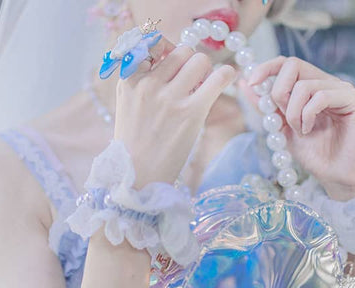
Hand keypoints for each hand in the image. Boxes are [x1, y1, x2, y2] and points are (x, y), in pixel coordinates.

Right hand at [113, 36, 236, 188]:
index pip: (152, 43)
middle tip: (191, 83)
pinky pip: (218, 77)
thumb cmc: (134, 146)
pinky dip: (226, 75)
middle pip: (181, 51)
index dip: (167, 51)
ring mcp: (170, 97)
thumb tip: (171, 61)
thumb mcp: (127, 106)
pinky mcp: (191, 112)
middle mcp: (148, 83)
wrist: (137, 177)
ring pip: (200, 60)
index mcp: (129, 79)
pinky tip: (227, 78)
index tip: (173, 65)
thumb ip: (142, 82)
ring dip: (206, 71)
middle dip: (190, 64)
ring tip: (203, 90)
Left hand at [241, 56, 354, 200]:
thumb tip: (243, 83)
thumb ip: (266, 106)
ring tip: (301, 131)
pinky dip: (308, 115)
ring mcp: (343, 89)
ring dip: (293, 113)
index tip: (251, 82)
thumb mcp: (282, 127)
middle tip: (283, 118)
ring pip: (304, 85)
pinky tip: (310, 130)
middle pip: (293, 65)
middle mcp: (328, 82)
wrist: (334, 176)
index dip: (267, 68)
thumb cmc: (313, 154)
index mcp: (313, 86)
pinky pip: (321, 96)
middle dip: (279, 93)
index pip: (287, 63)